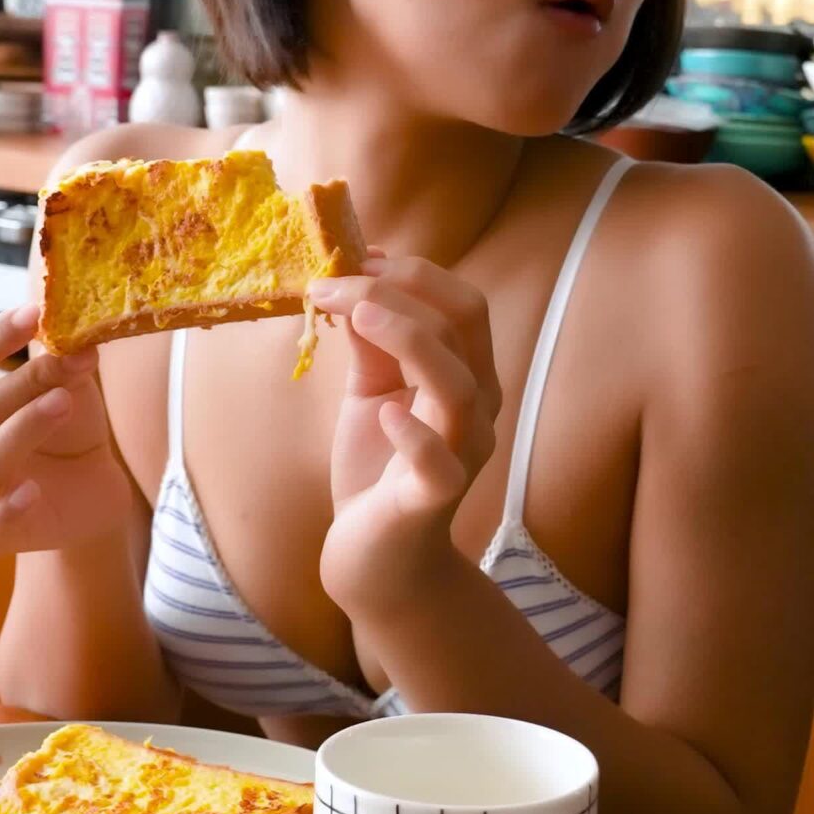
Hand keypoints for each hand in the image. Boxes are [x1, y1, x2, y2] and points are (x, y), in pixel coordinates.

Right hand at [0, 303, 131, 559]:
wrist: (92, 491)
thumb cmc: (64, 430)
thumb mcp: (68, 388)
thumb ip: (63, 362)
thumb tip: (75, 329)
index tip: (33, 312)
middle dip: (19, 385)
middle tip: (64, 364)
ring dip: (20, 431)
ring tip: (63, 404)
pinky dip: (3, 516)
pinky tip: (32, 493)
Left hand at [307, 253, 500, 607]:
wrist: (374, 557)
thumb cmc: (378, 468)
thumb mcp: (372, 391)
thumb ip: (372, 344)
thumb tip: (352, 282)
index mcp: (468, 376)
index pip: (463, 304)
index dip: (415, 272)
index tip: (357, 256)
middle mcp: (477, 408)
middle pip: (463, 326)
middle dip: (400, 290)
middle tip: (335, 281)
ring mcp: (462, 453)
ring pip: (457, 383)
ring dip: (407, 338)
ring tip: (355, 314)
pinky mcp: (435, 498)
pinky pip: (439, 463)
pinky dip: (413, 432)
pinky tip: (383, 413)